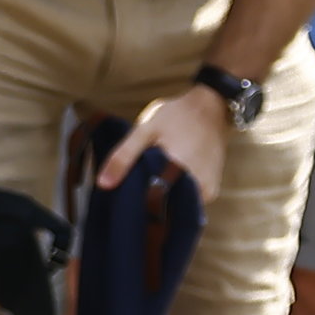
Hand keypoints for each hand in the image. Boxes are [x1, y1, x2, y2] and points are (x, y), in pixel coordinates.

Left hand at [94, 75, 232, 201]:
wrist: (211, 107)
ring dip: (163, 197)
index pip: (150, 202)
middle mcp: (199, 187)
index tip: (124, 194)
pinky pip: (188, 200)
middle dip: (148, 198)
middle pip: (165, 206)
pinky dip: (175, 194)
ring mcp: (207, 191)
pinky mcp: (212, 190)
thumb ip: (123, 156)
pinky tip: (166, 179)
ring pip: (176, 205)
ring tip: (152, 179)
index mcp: (180, 173)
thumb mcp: (145, 130)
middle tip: (137, 182)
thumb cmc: (177, 116)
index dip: (134, 200)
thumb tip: (103, 184)